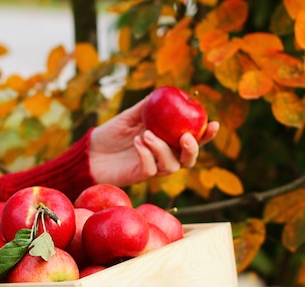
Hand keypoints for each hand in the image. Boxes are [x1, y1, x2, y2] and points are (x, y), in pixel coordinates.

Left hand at [88, 96, 218, 186]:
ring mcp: (152, 168)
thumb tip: (167, 91)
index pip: (193, 139)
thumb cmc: (111, 133)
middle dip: (193, 148)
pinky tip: (137, 142)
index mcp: (167, 141)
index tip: (214, 123)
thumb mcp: (130, 116)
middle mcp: (163, 157)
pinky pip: (150, 169)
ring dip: (162, 149)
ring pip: (171, 166)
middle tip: (184, 136)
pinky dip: (146, 155)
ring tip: (146, 134)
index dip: (207, 135)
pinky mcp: (138, 176)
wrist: (90, 152)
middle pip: (189, 159)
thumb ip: (148, 106)